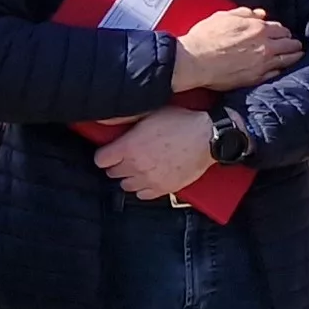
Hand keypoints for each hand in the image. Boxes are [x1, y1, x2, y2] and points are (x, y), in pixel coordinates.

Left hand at [94, 109, 215, 201]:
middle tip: (125, 158)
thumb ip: (127, 121)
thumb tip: (106, 121)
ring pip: (126, 186)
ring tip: (137, 169)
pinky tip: (148, 179)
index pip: (100, 160)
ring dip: (129, 178)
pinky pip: (143, 196)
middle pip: (112, 173)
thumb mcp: (150, 113)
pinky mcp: (164, 188)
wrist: (207, 137)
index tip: (109, 152)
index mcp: (128, 147)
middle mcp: (136, 166)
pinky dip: (142, 189)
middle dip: (116, 165)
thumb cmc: (181, 121)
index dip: (104, 154)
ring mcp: (150, 179)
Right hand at [170, 7, 302, 91]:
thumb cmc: (205, 37)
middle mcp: (265, 46)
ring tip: (297, 55)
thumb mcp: (224, 16)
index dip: (283, 31)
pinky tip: (281, 69)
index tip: (284, 33)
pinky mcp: (255, 78)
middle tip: (296, 44)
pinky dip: (280, 70)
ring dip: (294, 56)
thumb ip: (245, 13)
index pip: (281, 29)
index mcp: (258, 29)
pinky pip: (275, 74)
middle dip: (293, 43)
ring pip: (286, 60)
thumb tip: (259, 14)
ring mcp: (262, 64)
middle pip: (289, 44)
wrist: (195, 60)